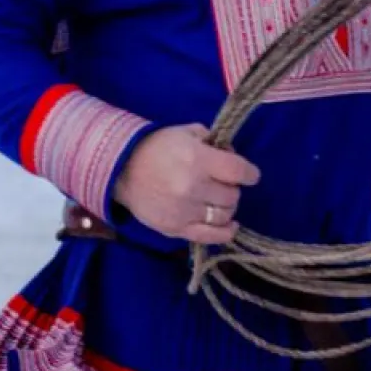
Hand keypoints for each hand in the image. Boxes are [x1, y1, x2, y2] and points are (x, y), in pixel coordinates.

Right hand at [113, 124, 260, 245]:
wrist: (121, 169)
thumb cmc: (157, 147)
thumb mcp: (186, 132)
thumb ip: (212, 141)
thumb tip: (231, 155)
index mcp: (198, 159)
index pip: (239, 171)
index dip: (249, 173)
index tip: (249, 174)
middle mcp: (193, 187)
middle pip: (232, 195)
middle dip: (232, 188)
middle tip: (222, 183)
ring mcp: (184, 211)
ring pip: (224, 216)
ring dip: (227, 207)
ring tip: (218, 200)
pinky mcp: (175, 228)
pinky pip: (210, 237)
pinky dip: (225, 233)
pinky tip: (229, 225)